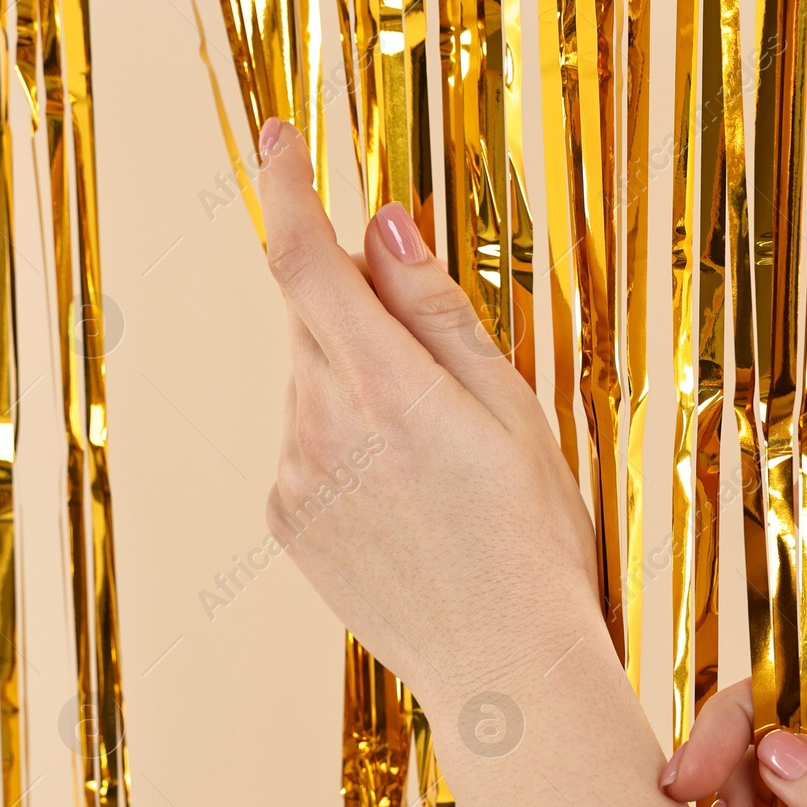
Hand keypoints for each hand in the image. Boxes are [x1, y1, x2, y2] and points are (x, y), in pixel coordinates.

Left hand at [256, 118, 599, 705]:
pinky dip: (338, 435)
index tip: (276, 139)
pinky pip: (301, 439)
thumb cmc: (529, 537)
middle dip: (357, 308)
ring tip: (429, 459)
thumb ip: (435, 310)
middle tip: (431, 373)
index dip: (285, 188)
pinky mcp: (281, 516)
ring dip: (354, 382)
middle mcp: (319, 426)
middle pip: (311, 317)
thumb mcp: (509, 408)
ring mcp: (291, 476)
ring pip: (307, 380)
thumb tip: (382, 224)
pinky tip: (399, 492)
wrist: (500, 667)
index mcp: (384, 388)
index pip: (306, 259)